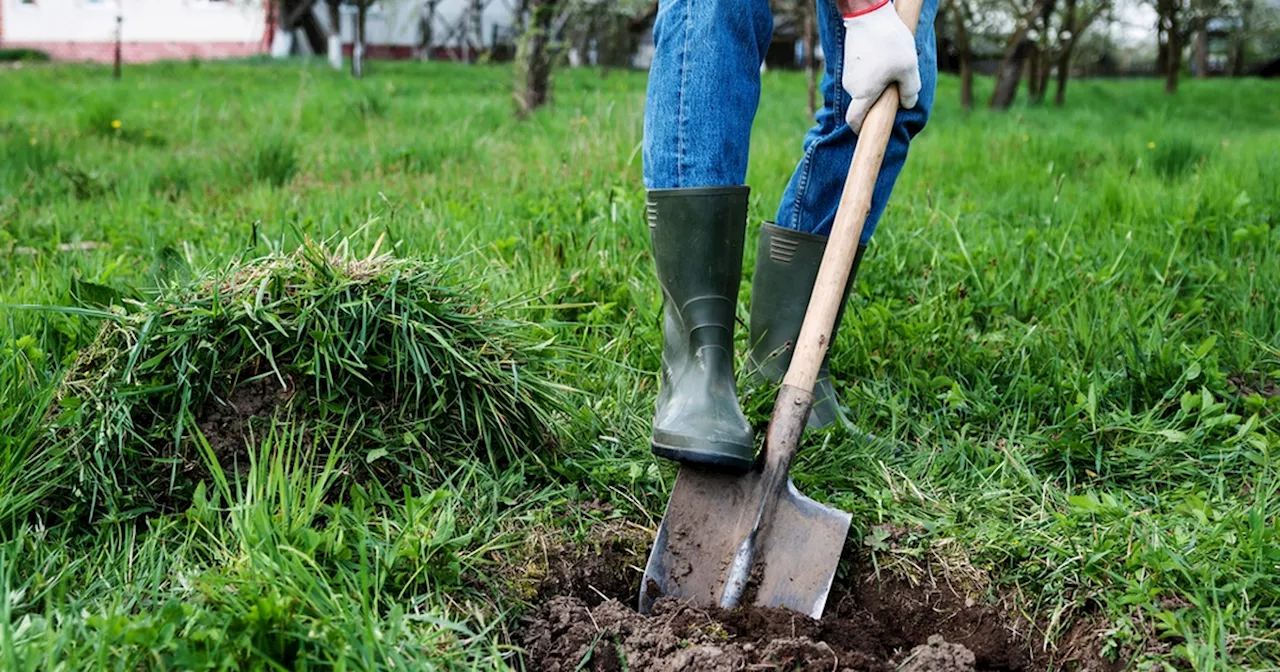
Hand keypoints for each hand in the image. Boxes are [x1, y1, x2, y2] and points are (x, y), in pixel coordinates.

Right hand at [840, 0, 920, 131]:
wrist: (869, 14)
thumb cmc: (889, 43)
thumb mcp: (909, 68)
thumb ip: (910, 91)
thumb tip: (908, 104)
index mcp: (864, 94)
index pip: (855, 120)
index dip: (860, 128)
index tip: (869, 130)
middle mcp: (851, 87)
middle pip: (863, 102)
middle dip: (878, 99)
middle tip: (896, 84)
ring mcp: (848, 73)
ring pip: (863, 87)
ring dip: (877, 83)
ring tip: (891, 64)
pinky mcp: (849, 61)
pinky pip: (861, 74)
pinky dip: (871, 71)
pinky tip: (883, 56)